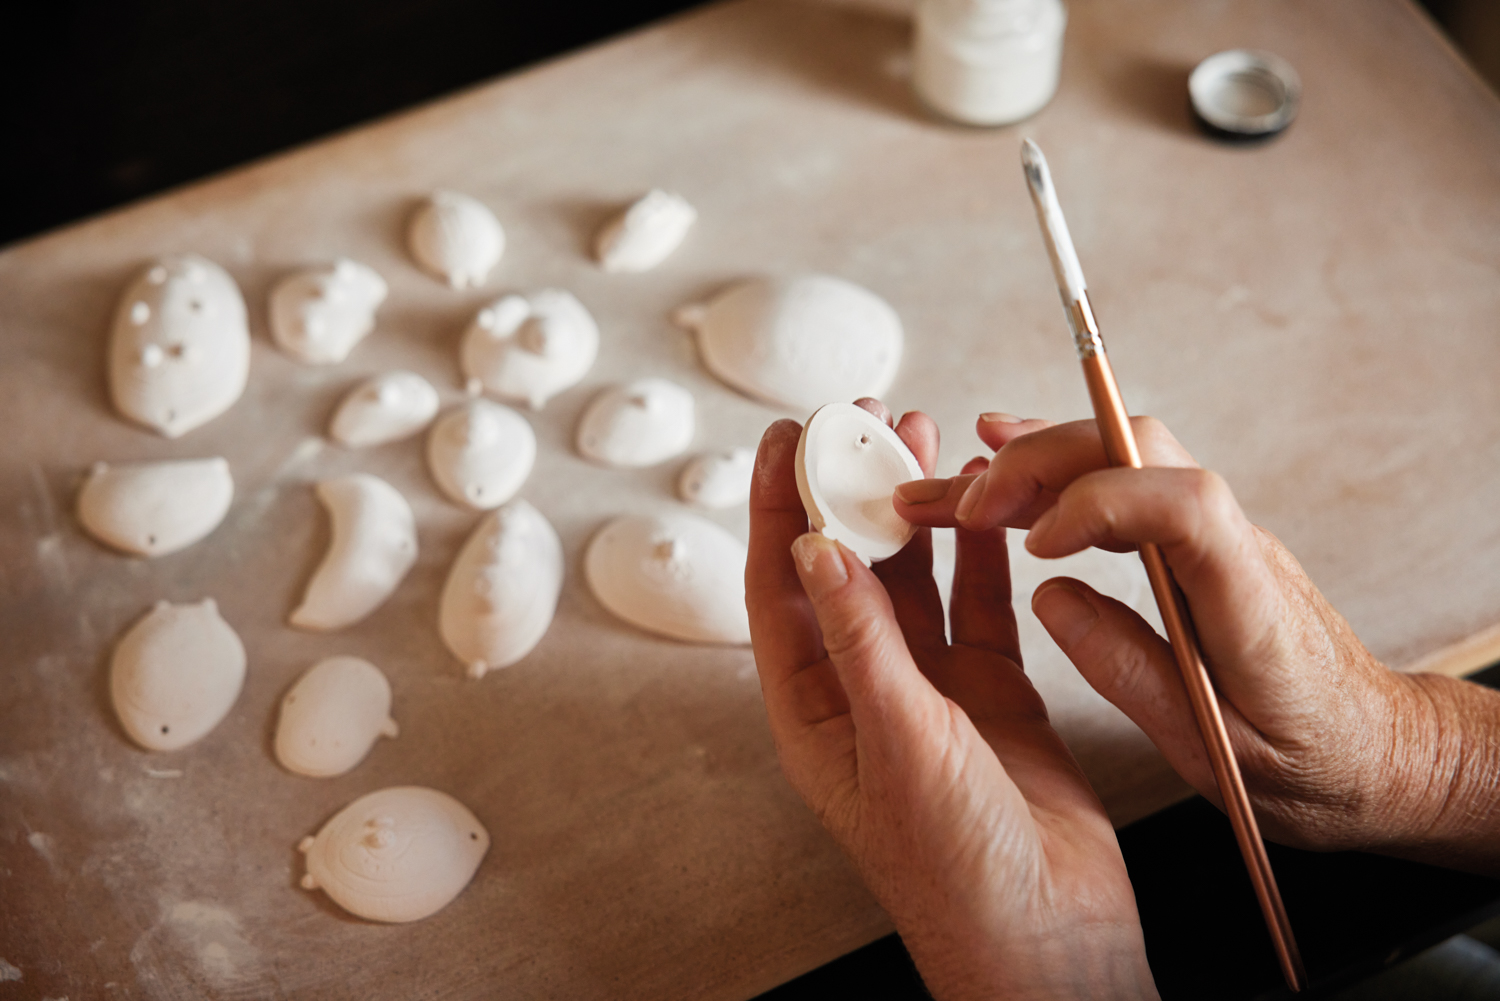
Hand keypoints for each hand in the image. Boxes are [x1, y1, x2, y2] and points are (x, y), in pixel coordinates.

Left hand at [747, 401, 1158, 1000]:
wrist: (1051, 934)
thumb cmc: (955, 868)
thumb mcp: (898, 740)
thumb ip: (861, 641)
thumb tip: (815, 550)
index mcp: (815, 709)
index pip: (780, 588)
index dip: (781, 508)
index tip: (790, 438)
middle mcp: (865, 690)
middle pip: (844, 569)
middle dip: (849, 492)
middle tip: (861, 419)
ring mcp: (930, 688)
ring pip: (912, 577)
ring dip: (913, 511)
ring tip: (919, 439)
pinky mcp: (991, 690)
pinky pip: (979, 603)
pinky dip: (980, 553)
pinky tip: (983, 505)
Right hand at [896, 413, 1499, 874]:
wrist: (1377, 753)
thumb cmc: (1312, 761)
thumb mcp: (1215, 747)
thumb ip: (1131, 669)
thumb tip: (1051, 596)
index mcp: (1249, 597)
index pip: (1181, 503)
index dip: (1098, 501)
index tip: (1035, 544)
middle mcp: (1233, 544)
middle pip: (1136, 450)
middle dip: (1036, 463)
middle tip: (958, 503)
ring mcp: (1215, 534)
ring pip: (1120, 454)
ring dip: (1031, 461)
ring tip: (952, 484)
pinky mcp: (1194, 541)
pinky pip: (1122, 481)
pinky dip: (1056, 474)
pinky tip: (1005, 474)